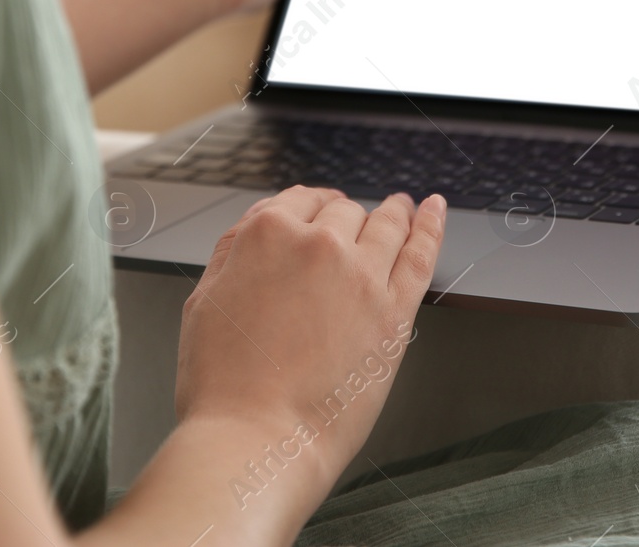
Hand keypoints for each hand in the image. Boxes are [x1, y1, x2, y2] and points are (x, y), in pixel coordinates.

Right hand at [175, 187, 445, 497]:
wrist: (256, 438)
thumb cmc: (223, 385)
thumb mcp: (204, 301)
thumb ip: (232, 254)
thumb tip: (253, 230)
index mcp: (266, 234)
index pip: (298, 200)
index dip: (311, 205)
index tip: (320, 209)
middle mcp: (317, 244)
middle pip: (342, 214)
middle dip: (347, 218)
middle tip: (354, 223)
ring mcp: (361, 275)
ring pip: (386, 225)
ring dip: (394, 211)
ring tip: (402, 206)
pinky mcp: (394, 311)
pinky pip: (421, 252)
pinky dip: (431, 224)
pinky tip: (433, 209)